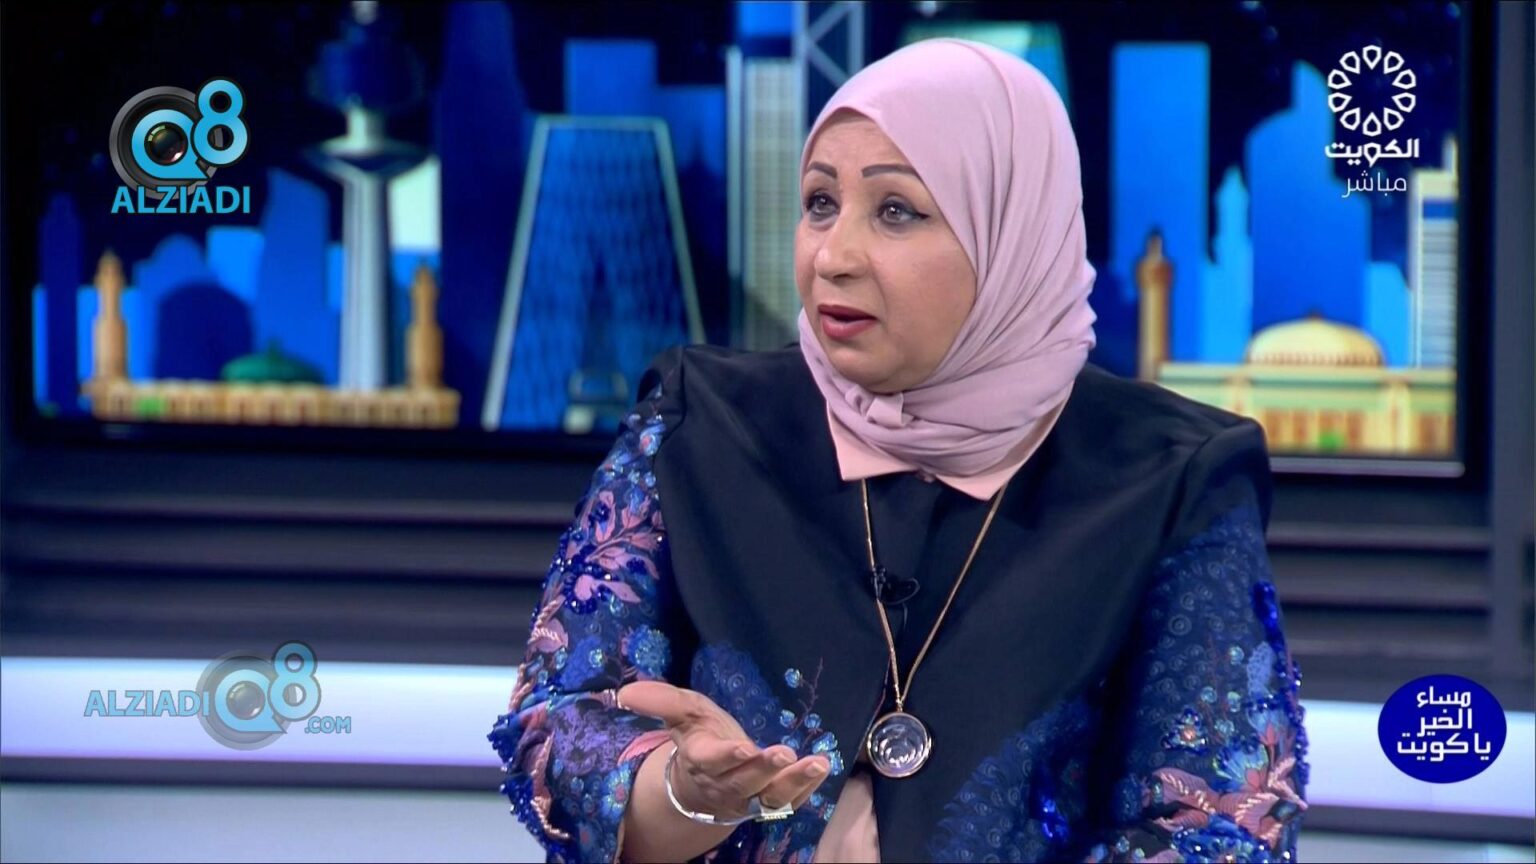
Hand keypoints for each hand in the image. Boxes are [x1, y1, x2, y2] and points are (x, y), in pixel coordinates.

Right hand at [618, 680, 832, 818]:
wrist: (704, 784)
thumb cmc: (698, 739)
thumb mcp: (683, 713)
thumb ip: (661, 700)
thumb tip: (625, 692)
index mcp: (702, 760)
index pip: (711, 760)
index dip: (726, 756)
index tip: (743, 747)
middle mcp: (726, 783)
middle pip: (745, 781)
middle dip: (764, 768)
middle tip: (784, 753)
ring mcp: (750, 798)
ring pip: (770, 797)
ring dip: (794, 782)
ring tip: (816, 764)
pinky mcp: (770, 804)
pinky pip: (790, 802)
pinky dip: (807, 789)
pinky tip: (822, 769)